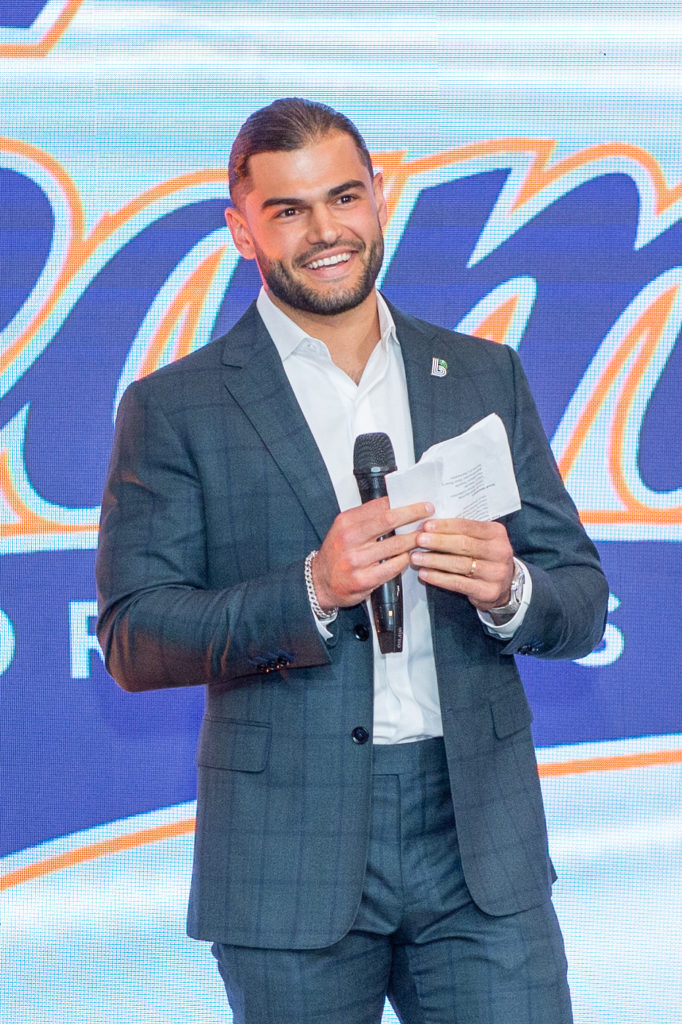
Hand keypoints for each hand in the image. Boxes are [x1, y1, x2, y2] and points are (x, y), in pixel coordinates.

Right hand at [312, 498, 433, 609]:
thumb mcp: (345, 528)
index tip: (418, 502)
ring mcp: (356, 560)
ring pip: (395, 545)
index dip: (403, 503)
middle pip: (389, 520)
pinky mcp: (363, 580)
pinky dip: (405, 560)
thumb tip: (396, 505)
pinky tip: (410, 557)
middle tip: (428, 510)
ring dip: (414, 539)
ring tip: (424, 536)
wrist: (320, 581)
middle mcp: (349, 539)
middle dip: (413, 513)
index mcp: (346, 522)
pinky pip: (393, 567)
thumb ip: (366, 517)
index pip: (379, 505)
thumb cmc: (336, 553)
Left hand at [410, 518, 514, 610]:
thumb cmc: (485, 557)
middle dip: (438, 542)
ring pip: (459, 564)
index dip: (445, 526)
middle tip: (418, 540)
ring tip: (416, 557)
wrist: (504, 585)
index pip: (467, 526)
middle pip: (463, 544)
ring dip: (434, 560)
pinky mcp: (488, 591)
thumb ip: (463, 531)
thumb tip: (430, 526)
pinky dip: (438, 578)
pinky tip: (424, 574)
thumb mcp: (481, 539)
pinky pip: (458, 583)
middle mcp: (500, 552)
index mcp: (497, 533)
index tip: (426, 526)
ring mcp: (495, 573)